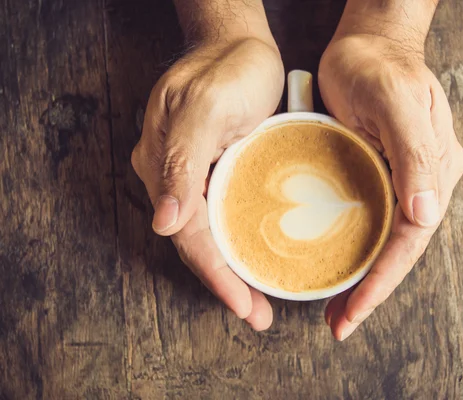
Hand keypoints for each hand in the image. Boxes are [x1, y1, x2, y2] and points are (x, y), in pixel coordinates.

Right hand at [132, 37, 283, 330]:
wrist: (241, 42)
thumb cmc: (228, 68)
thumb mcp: (204, 107)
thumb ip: (181, 162)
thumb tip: (163, 223)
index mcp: (162, 165)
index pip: (188, 236)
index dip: (216, 275)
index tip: (243, 306)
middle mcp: (174, 177)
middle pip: (199, 243)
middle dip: (227, 283)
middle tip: (258, 315)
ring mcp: (195, 174)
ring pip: (212, 234)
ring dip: (235, 269)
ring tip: (260, 302)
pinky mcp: (218, 169)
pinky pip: (225, 215)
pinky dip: (242, 242)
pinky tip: (261, 258)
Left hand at [319, 29, 462, 338]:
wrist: (367, 41)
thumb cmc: (378, 65)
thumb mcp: (396, 103)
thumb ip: (416, 155)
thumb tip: (427, 214)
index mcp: (434, 170)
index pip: (410, 239)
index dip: (383, 280)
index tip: (354, 310)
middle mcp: (422, 181)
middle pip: (398, 249)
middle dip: (371, 290)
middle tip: (339, 323)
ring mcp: (401, 180)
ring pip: (383, 240)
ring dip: (362, 276)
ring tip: (335, 310)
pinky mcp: (378, 173)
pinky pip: (369, 221)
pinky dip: (353, 249)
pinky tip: (334, 264)